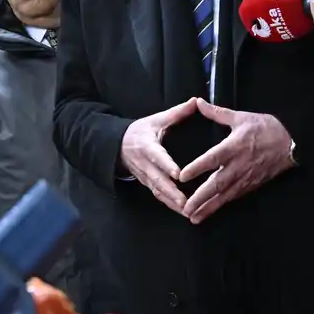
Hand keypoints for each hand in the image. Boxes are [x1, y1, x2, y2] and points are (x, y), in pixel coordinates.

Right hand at [119, 98, 199, 213]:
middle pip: (158, 180)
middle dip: (171, 192)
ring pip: (157, 191)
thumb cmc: (140, 131)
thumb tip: (195, 101)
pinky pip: (157, 195)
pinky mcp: (146, 183)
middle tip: (186, 202)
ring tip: (187, 211)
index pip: (157, 157)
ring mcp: (144, 175)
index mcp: (147, 146)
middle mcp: (144, 163)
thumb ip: (176, 113)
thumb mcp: (156, 119)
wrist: (117, 144)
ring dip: (171, 202)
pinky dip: (168, 204)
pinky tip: (182, 211)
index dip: (166, 166)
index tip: (178, 174)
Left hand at [179, 98, 294, 224]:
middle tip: (185, 208)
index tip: (182, 176)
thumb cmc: (266, 128)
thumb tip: (198, 102)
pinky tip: (210, 212)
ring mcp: (245, 178)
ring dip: (208, 208)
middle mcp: (237, 166)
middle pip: (216, 184)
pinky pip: (233, 197)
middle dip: (200, 198)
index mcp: (233, 147)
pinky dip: (221, 206)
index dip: (197, 168)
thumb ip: (217, 113)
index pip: (212, 159)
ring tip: (193, 218)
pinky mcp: (251, 185)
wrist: (292, 143)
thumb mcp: (241, 117)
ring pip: (224, 196)